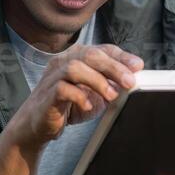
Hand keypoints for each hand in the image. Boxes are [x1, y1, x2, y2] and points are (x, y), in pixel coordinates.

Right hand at [5, 44, 142, 151]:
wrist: (37, 125)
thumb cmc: (68, 106)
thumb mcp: (95, 94)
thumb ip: (110, 85)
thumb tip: (131, 81)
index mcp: (77, 58)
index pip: (101, 49)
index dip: (121, 56)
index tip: (137, 66)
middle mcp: (64, 62)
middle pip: (90, 54)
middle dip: (113, 67)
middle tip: (129, 82)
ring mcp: (54, 77)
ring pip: (75, 67)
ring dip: (97, 81)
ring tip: (111, 95)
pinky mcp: (47, 95)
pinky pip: (62, 89)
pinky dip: (79, 96)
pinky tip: (88, 106)